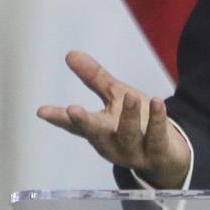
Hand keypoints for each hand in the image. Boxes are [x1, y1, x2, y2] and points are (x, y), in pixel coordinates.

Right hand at [37, 51, 190, 187]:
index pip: (74, 125)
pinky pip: (157, 136)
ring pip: (128, 134)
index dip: (58, 118)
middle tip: (73, 110)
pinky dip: (157, 119)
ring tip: (129, 95)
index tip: (41, 111)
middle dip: (84, 122)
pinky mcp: (157, 151)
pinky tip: (157, 102)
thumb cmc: (137, 122)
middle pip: (96, 133)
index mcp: (98, 130)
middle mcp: (112, 143)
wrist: (168, 155)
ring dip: (128, 117)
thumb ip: (94, 78)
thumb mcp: (115, 97)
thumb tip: (70, 54)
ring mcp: (134, 150)